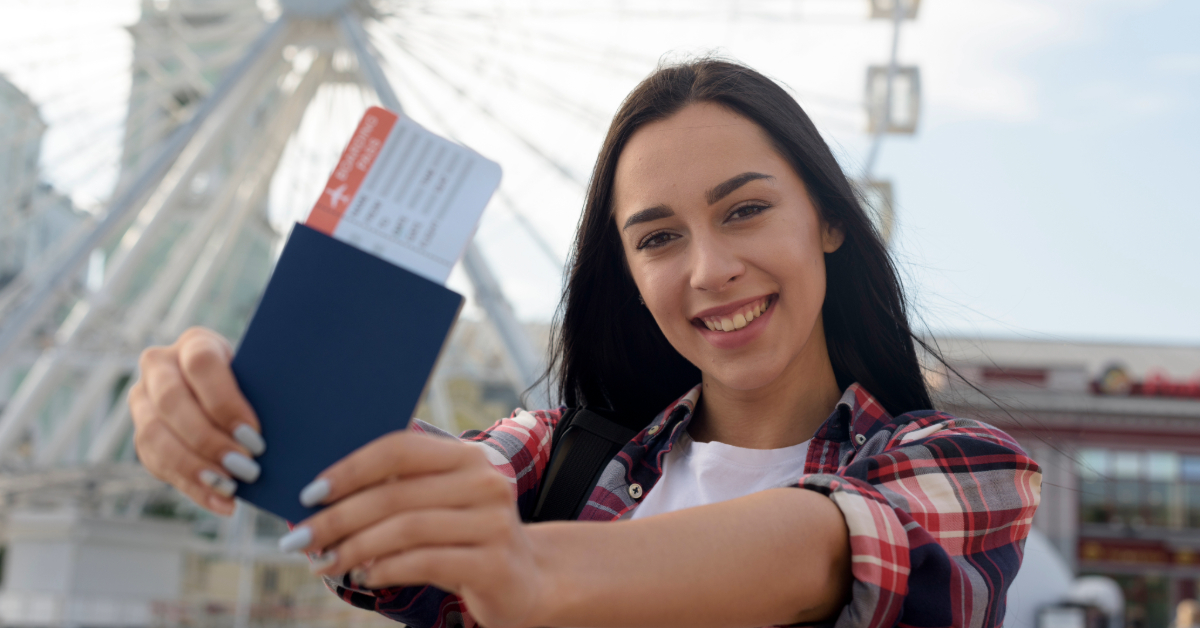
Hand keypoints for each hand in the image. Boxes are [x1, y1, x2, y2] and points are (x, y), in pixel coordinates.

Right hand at [129, 327, 264, 515]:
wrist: (231, 394)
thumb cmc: (258, 385)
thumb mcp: (262, 378)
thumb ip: (267, 393)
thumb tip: (287, 426)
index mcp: (195, 343)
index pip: (201, 364)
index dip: (225, 402)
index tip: (254, 434)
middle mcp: (159, 366)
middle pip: (172, 402)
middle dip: (210, 441)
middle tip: (247, 468)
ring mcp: (143, 400)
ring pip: (154, 435)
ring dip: (195, 467)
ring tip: (232, 488)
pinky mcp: (142, 435)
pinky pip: (158, 465)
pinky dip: (193, 488)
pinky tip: (223, 503)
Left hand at [280, 431, 544, 627]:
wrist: (527, 581)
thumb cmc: (464, 538)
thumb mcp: (440, 504)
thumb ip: (398, 490)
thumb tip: (321, 497)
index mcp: (468, 455)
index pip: (401, 449)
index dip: (350, 468)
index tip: (309, 493)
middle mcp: (486, 481)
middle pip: (396, 493)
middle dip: (338, 518)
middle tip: (300, 540)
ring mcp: (494, 523)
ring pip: (406, 529)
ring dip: (355, 548)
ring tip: (325, 563)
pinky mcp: (494, 564)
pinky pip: (425, 562)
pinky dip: (385, 570)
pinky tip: (365, 577)